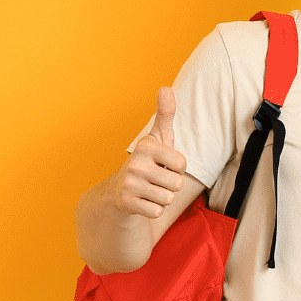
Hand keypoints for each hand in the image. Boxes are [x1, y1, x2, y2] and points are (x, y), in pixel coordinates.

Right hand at [111, 87, 189, 219]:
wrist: (118, 191)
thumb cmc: (148, 162)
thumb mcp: (158, 138)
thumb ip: (165, 114)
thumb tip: (165, 88)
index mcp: (146, 146)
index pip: (183, 163)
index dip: (177, 167)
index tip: (162, 164)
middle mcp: (134, 163)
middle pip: (177, 183)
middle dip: (170, 185)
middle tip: (154, 180)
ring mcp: (128, 184)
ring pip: (168, 198)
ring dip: (162, 198)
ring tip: (148, 190)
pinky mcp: (125, 204)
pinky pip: (157, 212)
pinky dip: (153, 210)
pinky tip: (141, 202)